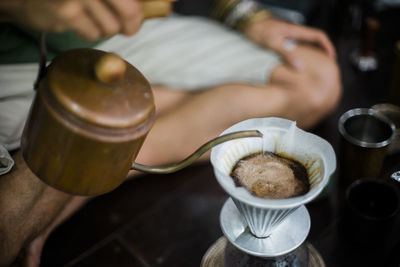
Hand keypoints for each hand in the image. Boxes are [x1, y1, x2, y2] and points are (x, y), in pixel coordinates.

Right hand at [0, 0, 170, 40]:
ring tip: (91, 16)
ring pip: (112, 26)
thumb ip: (132, 0)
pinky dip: (89, 32)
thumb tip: (173, 0)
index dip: (159, 2)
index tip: (171, 3)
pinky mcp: (67, 10)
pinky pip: (93, 34)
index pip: (134, 2)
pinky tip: (78, 21)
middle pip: (130, 11)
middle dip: (132, 24)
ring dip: (105, 27)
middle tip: (129, 27)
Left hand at [244, 17, 335, 69]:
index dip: (327, 46)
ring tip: (313, 68)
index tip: (331, 58)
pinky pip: (296, 47)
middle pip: (314, 41)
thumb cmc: (257, 32)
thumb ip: (286, 54)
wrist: (245, 24)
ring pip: (305, 44)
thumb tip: (299, 67)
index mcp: (295, 31)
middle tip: (324, 66)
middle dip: (322, 52)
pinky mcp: (281, 39)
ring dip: (311, 54)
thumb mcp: (272, 44)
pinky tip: (296, 65)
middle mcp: (294, 32)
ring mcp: (288, 35)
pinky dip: (300, 55)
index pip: (318, 36)